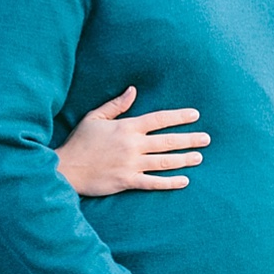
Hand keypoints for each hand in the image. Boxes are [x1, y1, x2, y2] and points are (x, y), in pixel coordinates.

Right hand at [57, 86, 210, 197]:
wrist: (66, 168)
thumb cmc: (80, 142)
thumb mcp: (95, 117)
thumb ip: (116, 105)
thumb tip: (133, 90)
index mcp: (127, 127)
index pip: (159, 119)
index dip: (178, 116)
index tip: (195, 115)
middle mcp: (132, 145)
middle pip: (167, 141)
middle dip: (189, 139)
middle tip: (206, 139)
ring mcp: (131, 164)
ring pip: (164, 162)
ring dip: (184, 159)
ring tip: (199, 157)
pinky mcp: (127, 181)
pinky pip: (153, 182)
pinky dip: (170, 182)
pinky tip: (184, 180)